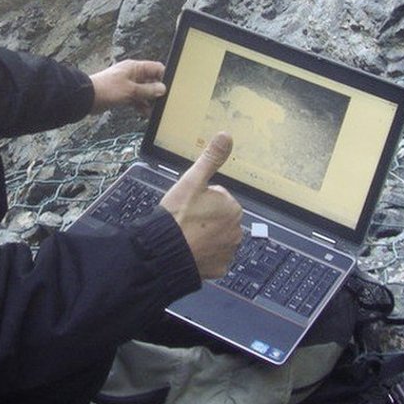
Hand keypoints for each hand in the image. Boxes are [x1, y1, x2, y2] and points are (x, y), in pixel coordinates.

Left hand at [89, 60, 165, 116]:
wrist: (87, 98)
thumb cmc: (107, 90)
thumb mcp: (131, 90)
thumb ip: (148, 90)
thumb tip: (162, 88)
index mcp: (135, 68)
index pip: (156, 68)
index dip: (164, 77)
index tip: (170, 89)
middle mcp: (133, 74)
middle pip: (151, 81)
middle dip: (157, 92)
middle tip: (163, 103)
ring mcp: (128, 84)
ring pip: (144, 91)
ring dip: (149, 101)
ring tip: (155, 111)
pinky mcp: (123, 94)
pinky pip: (136, 98)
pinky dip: (141, 105)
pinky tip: (145, 113)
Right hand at [160, 132, 242, 279]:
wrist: (166, 250)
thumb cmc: (179, 215)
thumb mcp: (192, 181)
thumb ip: (211, 158)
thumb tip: (226, 135)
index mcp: (232, 207)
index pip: (218, 198)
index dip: (200, 200)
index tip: (188, 205)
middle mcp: (237, 230)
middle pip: (219, 218)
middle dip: (205, 218)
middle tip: (186, 220)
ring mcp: (229, 251)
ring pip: (217, 238)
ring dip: (206, 236)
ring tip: (186, 236)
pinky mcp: (220, 268)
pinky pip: (214, 257)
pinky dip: (204, 255)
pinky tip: (191, 250)